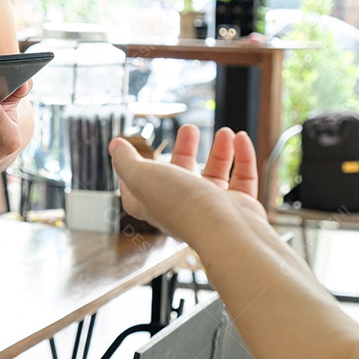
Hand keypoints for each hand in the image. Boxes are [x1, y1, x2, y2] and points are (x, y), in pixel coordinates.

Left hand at [109, 125, 264, 236]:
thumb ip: (126, 161)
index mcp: (155, 206)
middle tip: (189, 130)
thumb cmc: (181, 204)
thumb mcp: (141, 176)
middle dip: (184, 150)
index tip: (131, 157)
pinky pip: (243, 179)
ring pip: (216, 175)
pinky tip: (241, 138)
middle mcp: (184, 209)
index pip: (137, 193)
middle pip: (181, 175)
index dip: (132, 176)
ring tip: (224, 131)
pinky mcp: (241, 207)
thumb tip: (115, 146)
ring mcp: (214, 209)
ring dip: (219, 152)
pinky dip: (242, 158)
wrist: (225, 228)